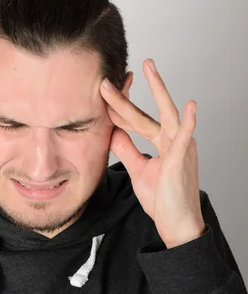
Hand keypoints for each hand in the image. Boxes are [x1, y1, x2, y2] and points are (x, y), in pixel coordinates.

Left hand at [99, 59, 205, 248]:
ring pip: (165, 115)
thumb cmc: (162, 199)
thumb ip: (128, 150)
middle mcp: (172, 140)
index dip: (119, 108)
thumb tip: (113, 132)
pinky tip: (190, 106)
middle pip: (146, 113)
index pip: (137, 120)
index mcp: (163, 143)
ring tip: (149, 68)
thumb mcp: (138, 170)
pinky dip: (188, 123)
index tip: (103, 94)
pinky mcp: (182, 160)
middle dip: (128, 95)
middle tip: (115, 73)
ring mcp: (179, 148)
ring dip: (156, 91)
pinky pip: (185, 139)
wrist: (177, 224)